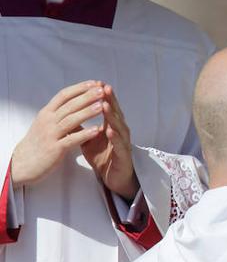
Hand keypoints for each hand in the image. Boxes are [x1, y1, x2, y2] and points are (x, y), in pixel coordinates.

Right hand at [10, 81, 106, 186]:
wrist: (23, 163)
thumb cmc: (38, 141)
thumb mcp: (45, 122)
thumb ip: (59, 111)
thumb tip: (76, 99)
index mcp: (46, 113)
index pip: (64, 95)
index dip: (79, 88)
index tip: (95, 82)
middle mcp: (48, 121)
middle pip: (69, 105)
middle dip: (87, 97)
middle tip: (103, 89)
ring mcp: (50, 134)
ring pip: (70, 120)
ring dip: (87, 112)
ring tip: (102, 106)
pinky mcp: (55, 148)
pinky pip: (71, 139)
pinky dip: (84, 134)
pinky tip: (97, 130)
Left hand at [80, 83, 138, 200]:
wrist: (114, 178)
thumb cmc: (103, 157)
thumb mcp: (89, 140)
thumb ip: (82, 127)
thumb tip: (68, 115)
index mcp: (111, 126)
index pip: (108, 108)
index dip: (103, 96)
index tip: (96, 83)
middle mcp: (120, 131)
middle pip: (115, 113)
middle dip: (110, 100)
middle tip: (104, 87)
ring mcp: (123, 143)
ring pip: (119, 126)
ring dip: (112, 115)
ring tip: (105, 105)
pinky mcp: (124, 155)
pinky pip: (119, 144)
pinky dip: (115, 137)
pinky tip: (109, 130)